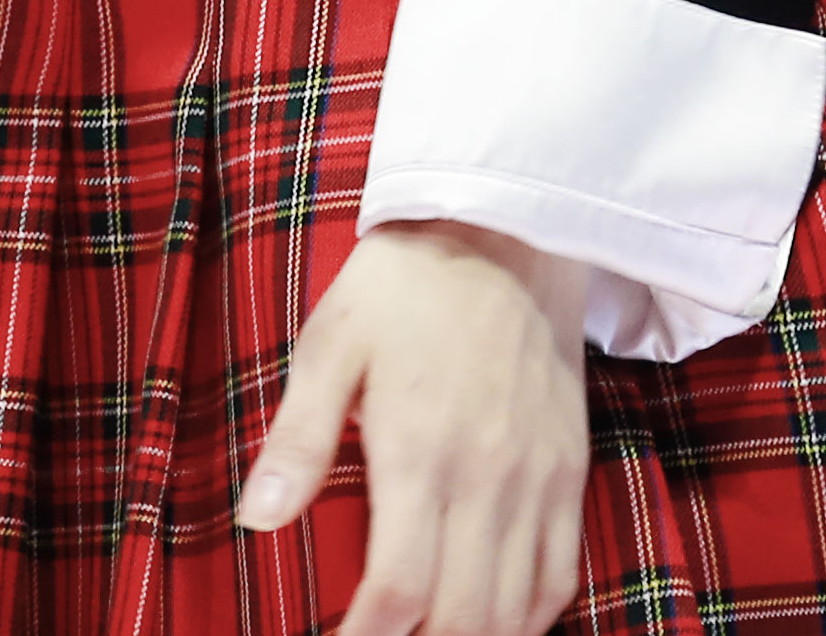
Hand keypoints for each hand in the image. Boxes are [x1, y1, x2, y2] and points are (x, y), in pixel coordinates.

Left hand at [240, 217, 592, 635]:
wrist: (504, 229)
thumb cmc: (404, 285)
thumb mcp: (331, 345)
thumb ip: (299, 439)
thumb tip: (256, 519)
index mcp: (419, 450)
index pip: (398, 590)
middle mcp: (486, 478)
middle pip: (464, 618)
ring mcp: (537, 480)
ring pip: (519, 609)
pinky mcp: (568, 470)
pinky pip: (561, 572)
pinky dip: (531, 616)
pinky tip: (497, 623)